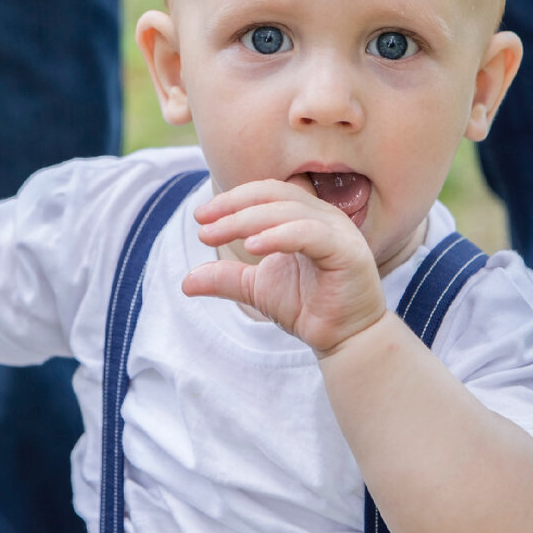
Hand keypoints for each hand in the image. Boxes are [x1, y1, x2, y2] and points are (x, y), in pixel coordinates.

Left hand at [183, 179, 388, 355]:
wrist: (343, 339)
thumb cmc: (307, 308)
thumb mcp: (257, 288)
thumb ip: (226, 278)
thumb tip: (185, 282)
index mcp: (306, 215)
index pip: (266, 193)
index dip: (232, 200)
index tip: (200, 218)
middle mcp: (324, 215)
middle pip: (273, 196)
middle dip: (233, 208)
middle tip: (203, 225)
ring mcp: (338, 230)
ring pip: (287, 211)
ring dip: (247, 221)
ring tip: (217, 234)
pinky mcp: (347, 251)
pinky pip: (309, 233)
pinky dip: (279, 235)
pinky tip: (252, 247)